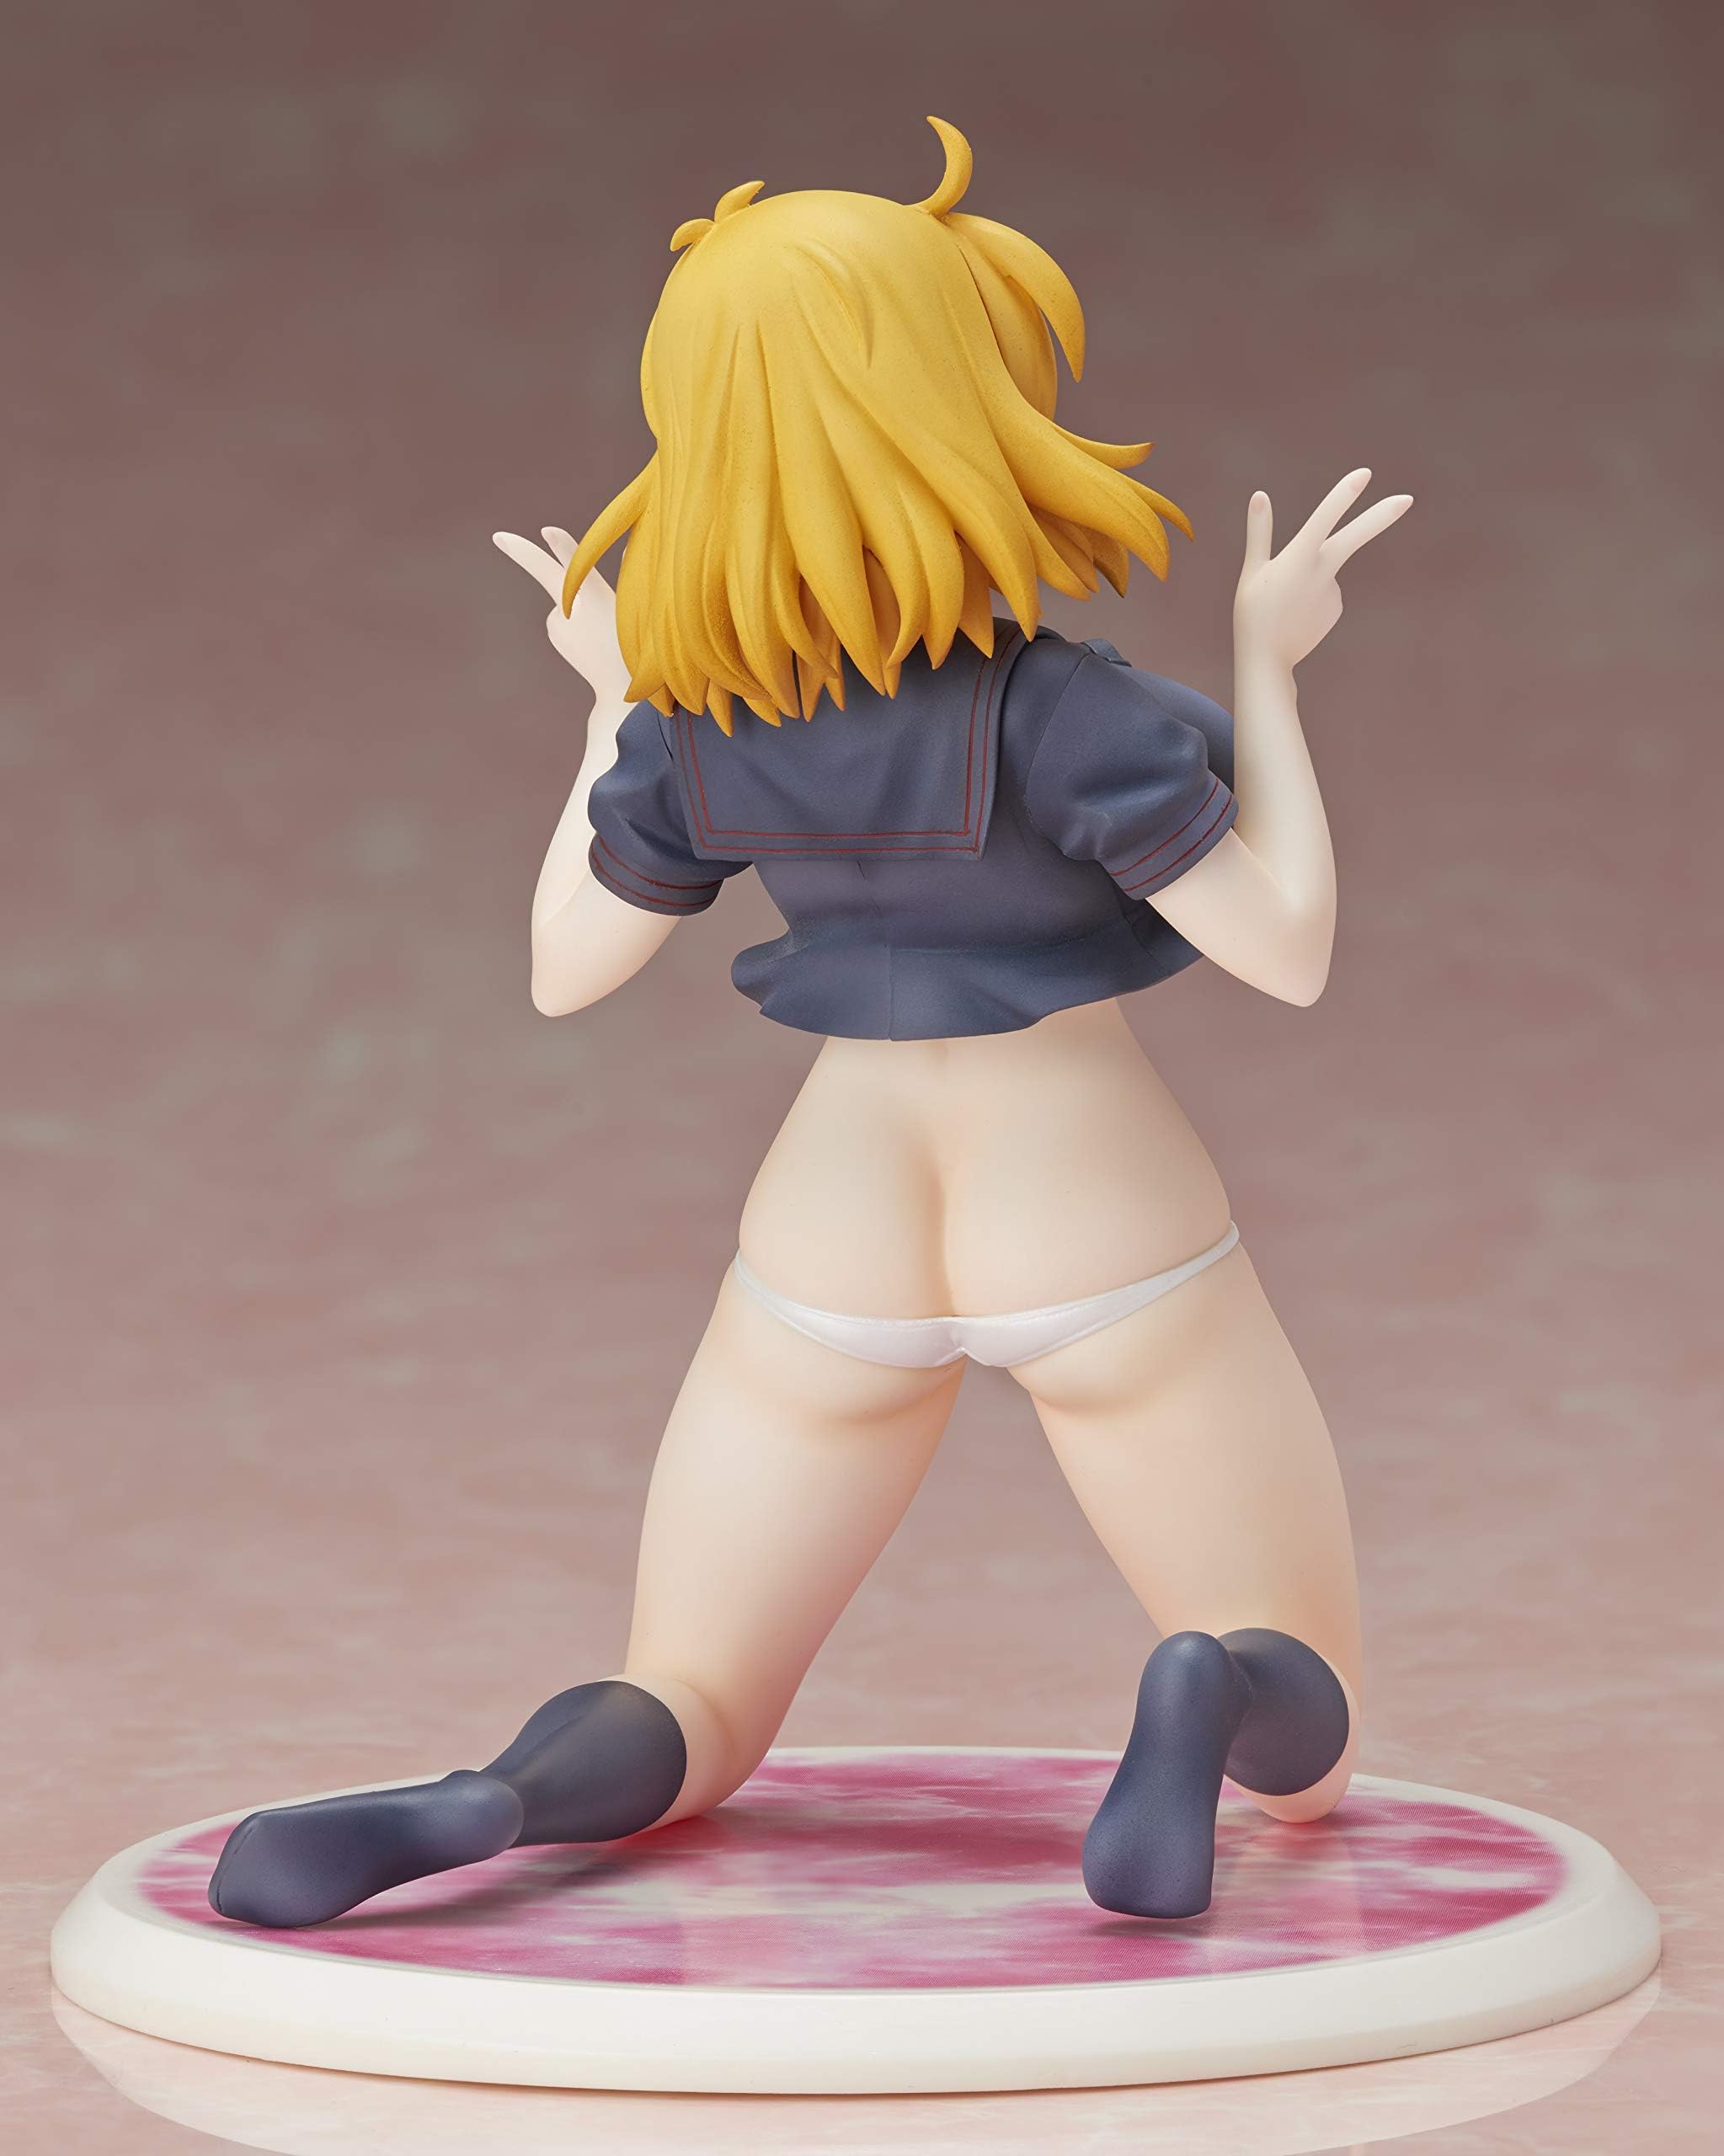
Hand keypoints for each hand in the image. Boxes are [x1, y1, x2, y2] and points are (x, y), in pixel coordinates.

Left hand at [492, 526, 632, 709]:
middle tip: (497, 537)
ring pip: (566, 596)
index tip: (548, 532)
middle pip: (547, 574)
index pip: (580, 570)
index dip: (565, 548)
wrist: (620, 694)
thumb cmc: (637, 648)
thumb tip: (622, 551)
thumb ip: (628, 576)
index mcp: (598, 605)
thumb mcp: (635, 611)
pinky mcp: (554, 632)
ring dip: (581, 605)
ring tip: (603, 631)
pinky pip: (564, 612)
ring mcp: (559, 625)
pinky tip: (590, 639)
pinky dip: (576, 618)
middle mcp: (573, 613)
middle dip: (521, 552)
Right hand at [1233, 469, 1412, 671]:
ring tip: (1284, 608)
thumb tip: (1260, 495)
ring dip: (1306, 581)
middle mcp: (1319, 574)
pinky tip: (1297, 615)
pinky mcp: (1336, 607)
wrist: (1267, 662)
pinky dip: (1311, 598)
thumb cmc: (1252, 614)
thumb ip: (1259, 532)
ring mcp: (1332, 592)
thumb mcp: (1252, 571)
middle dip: (1382, 516)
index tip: (1364, 475)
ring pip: (1323, 569)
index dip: (1343, 496)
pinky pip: (1325, 590)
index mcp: (1296, 561)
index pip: (1323, 520)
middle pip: (1354, 538)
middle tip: (1408, 499)